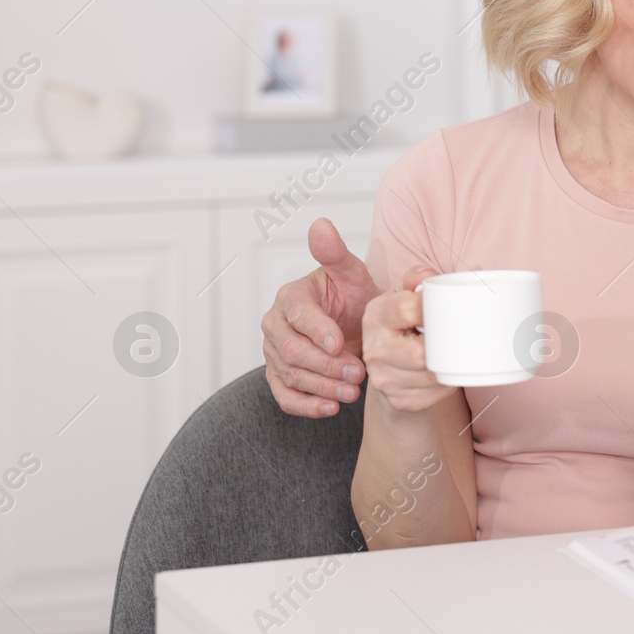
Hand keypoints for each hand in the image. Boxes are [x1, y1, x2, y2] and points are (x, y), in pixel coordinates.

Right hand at [261, 218, 379, 416]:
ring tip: (353, 392)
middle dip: (326, 365)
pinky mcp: (279, 377)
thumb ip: (335, 253)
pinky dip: (306, 406)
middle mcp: (275, 325)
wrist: (359, 326)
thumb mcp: (352, 274)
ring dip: (322, 387)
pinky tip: (330, 409)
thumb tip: (320, 224)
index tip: (343, 343)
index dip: (319, 332)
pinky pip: (284, 396)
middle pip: (292, 351)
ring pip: (290, 376)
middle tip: (358, 374)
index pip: (298, 316)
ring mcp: (274, 353)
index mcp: (290, 297)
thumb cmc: (354, 297)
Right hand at [362, 265, 449, 413]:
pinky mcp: (399, 400)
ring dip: (449, 365)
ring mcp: (384, 378)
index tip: (448, 308)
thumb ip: (417, 278)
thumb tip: (429, 276)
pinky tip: (446, 371)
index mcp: (376, 315)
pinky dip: (447, 383)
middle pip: (419, 353)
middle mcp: (374, 348)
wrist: (391, 365)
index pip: (405, 309)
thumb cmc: (405, 325)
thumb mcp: (406, 295)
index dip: (433, 308)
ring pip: (431, 376)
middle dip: (443, 345)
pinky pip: (434, 394)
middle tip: (457, 336)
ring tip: (454, 352)